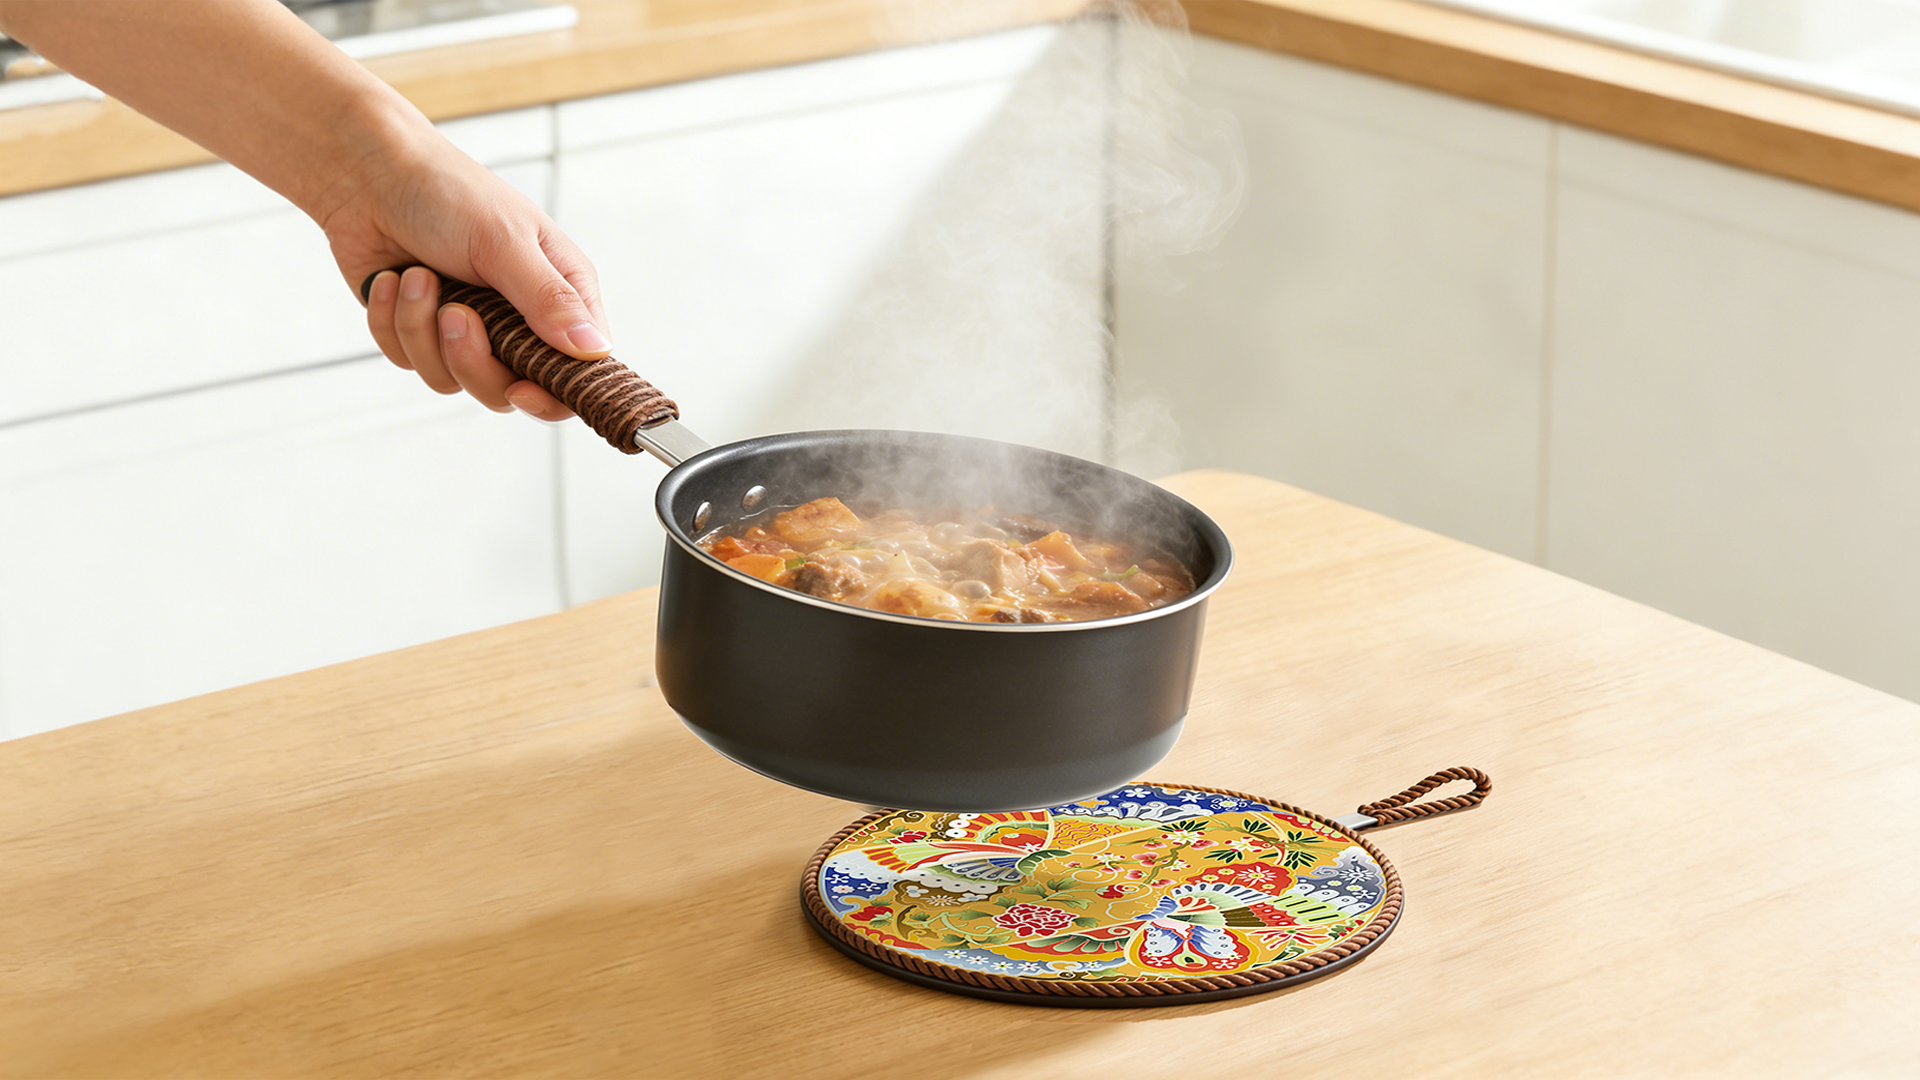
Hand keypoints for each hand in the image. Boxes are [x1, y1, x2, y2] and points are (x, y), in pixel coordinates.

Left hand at [321, 129, 608, 419]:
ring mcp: (470, 329)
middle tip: (454, 314)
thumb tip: (593, 351)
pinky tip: (392, 278)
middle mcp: (519, 319)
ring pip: (451, 380)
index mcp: (559, 295)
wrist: (367, 174)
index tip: (521, 389)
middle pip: (507, 390)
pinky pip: (407, 360)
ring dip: (421, 329)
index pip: (577, 371)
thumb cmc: (446, 192)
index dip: (553, 394)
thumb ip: (548, 299)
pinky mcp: (419, 332)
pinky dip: (391, 321)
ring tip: (416, 276)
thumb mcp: (504, 241)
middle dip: (471, 359)